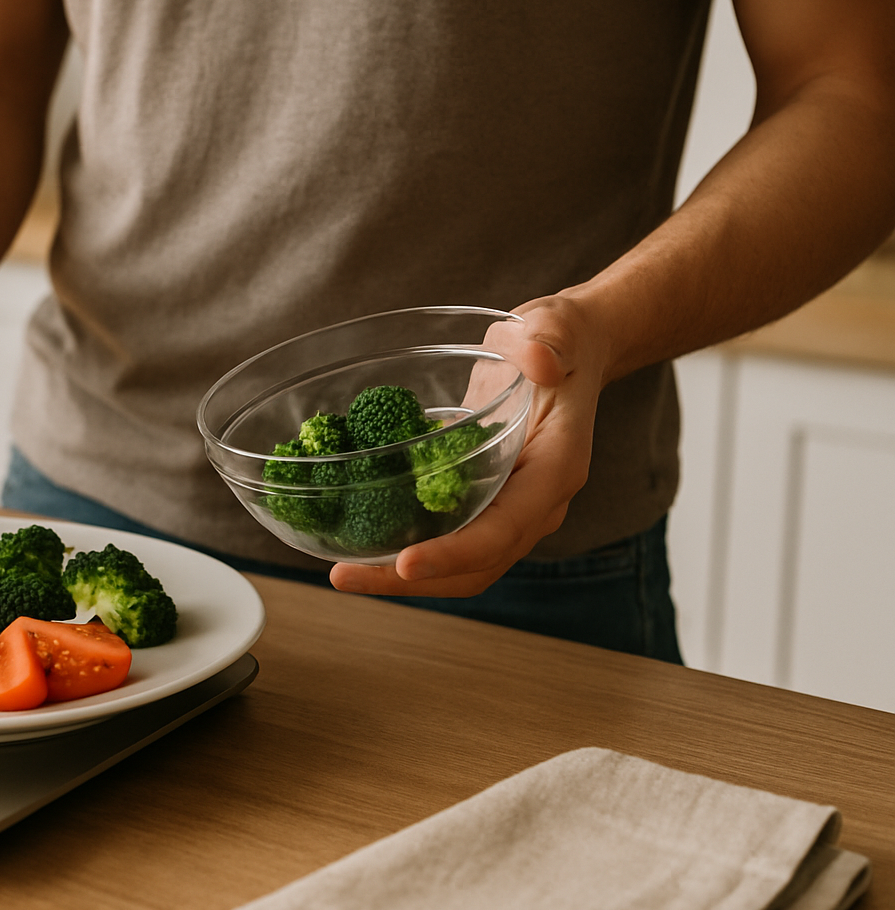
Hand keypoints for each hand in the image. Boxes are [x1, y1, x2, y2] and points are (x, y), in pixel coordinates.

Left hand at [329, 295, 608, 597]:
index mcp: (555, 470)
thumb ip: (547, 342)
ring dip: (401, 577)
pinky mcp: (484, 502)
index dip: (457, 552)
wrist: (565, 354)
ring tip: (344, 572)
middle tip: (348, 575)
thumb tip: (538, 361)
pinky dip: (405, 546)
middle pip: (477, 565)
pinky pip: (447, 539)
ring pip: (460, 565)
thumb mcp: (554, 327)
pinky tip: (357, 542)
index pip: (507, 528)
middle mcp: (535, 503)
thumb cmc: (558, 340)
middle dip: (413, 581)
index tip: (406, 564)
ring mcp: (509, 508)